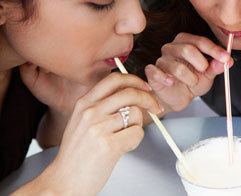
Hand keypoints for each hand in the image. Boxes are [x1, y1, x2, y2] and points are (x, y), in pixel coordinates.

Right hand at [17, 72, 160, 194]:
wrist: (64, 181)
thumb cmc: (77, 154)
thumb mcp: (82, 121)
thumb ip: (102, 106)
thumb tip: (132, 95)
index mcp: (84, 103)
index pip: (114, 79)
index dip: (135, 80)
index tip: (145, 88)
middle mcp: (90, 112)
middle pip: (130, 93)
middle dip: (149, 99)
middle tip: (155, 107)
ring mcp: (99, 128)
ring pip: (136, 114)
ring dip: (137, 126)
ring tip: (125, 137)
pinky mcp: (108, 145)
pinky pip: (137, 133)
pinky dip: (136, 141)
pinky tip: (124, 147)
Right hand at [145, 33, 231, 111]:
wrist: (178, 97)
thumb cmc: (191, 81)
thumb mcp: (208, 75)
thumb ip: (216, 67)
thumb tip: (228, 61)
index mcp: (186, 42)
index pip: (200, 41)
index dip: (214, 50)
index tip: (226, 58)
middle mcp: (172, 47)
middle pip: (187, 49)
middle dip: (201, 64)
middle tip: (204, 72)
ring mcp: (161, 59)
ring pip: (177, 67)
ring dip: (190, 79)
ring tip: (191, 82)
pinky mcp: (152, 71)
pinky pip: (157, 73)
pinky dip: (167, 79)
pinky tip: (171, 83)